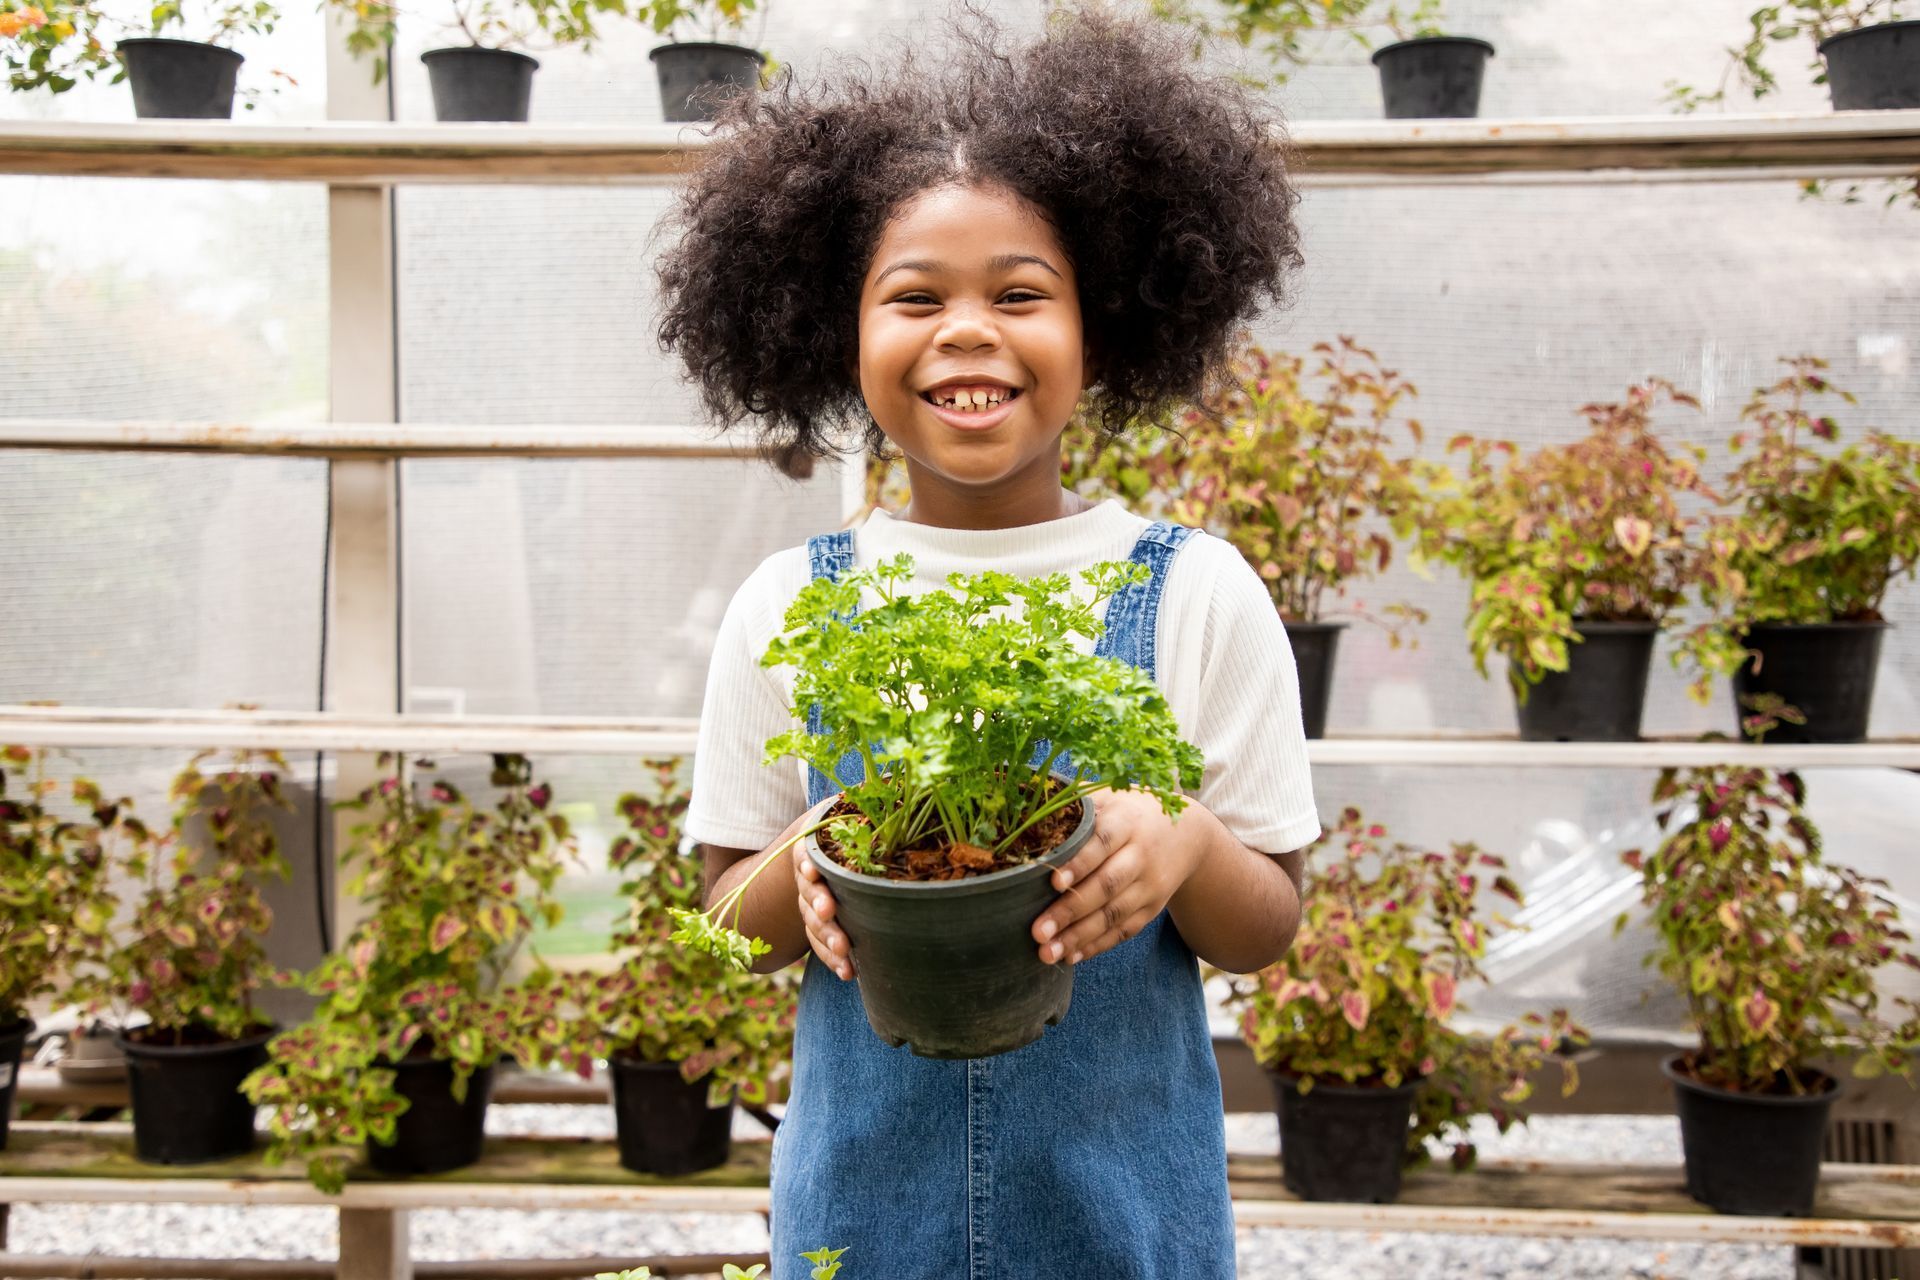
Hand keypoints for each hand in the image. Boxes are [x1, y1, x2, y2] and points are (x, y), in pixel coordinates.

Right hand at [793, 797, 853, 980]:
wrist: (828, 856)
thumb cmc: (847, 829)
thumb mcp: (850, 811)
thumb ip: (867, 799)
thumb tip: (899, 777)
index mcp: (813, 848)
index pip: (805, 856)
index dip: (807, 864)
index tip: (811, 870)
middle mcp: (808, 878)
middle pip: (808, 893)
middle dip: (818, 905)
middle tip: (829, 913)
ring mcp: (812, 905)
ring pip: (813, 925)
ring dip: (827, 939)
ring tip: (845, 954)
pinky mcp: (822, 927)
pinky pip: (822, 946)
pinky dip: (833, 960)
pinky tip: (848, 972)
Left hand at [1031, 787, 1213, 967]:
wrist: (1187, 833)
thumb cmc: (1131, 812)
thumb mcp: (1110, 797)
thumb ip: (1075, 803)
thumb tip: (1024, 800)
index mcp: (1127, 822)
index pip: (1103, 843)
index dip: (1079, 863)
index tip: (1053, 882)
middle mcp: (1141, 856)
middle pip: (1106, 886)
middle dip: (1070, 911)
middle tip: (1037, 931)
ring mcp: (1149, 886)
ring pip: (1114, 915)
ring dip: (1079, 937)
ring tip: (1047, 953)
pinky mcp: (1151, 908)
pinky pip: (1124, 930)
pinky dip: (1097, 945)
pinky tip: (1071, 956)